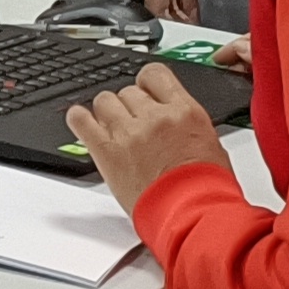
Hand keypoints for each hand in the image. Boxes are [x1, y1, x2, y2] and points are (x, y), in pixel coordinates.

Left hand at [64, 63, 227, 209]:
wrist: (194, 214)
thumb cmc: (206, 189)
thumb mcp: (210, 144)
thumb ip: (184, 124)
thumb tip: (173, 120)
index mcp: (184, 111)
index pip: (154, 74)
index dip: (145, 84)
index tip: (143, 92)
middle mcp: (155, 117)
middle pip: (127, 91)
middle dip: (129, 106)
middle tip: (133, 125)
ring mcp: (129, 133)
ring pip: (104, 101)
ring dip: (106, 113)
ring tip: (112, 130)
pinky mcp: (107, 152)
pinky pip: (81, 121)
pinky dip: (79, 119)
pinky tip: (83, 123)